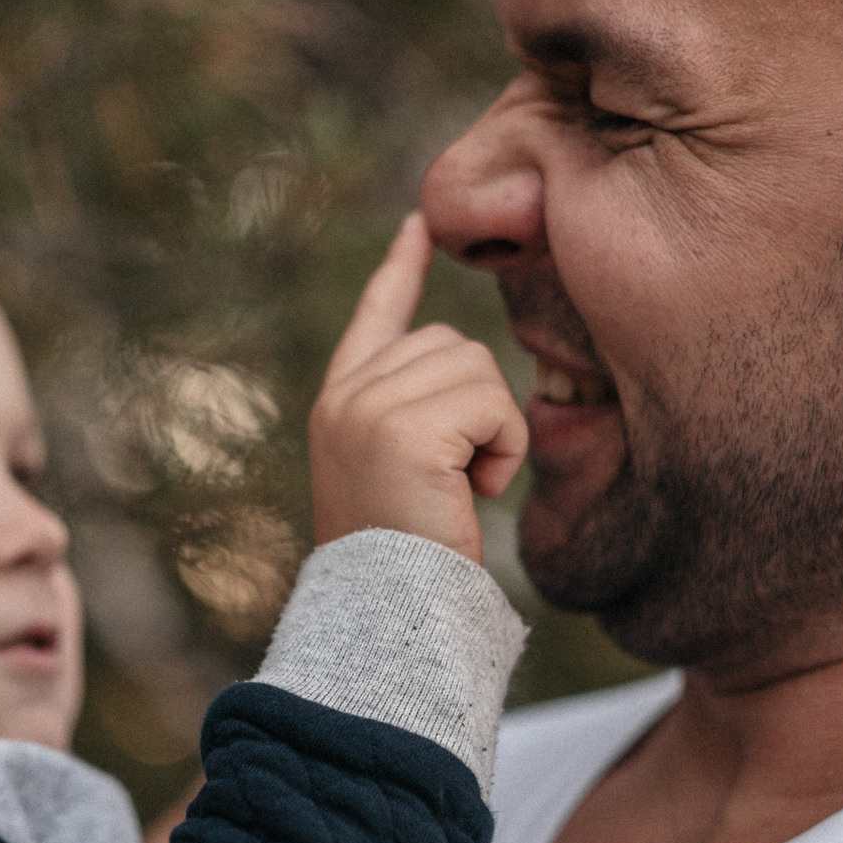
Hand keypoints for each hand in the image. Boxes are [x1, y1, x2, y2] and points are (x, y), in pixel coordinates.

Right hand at [310, 212, 527, 563]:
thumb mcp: (402, 475)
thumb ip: (418, 415)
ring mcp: (368, 407)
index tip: (418, 225)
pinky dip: (502, 449)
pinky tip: (472, 492)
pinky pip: (491, 403)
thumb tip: (464, 364)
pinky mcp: (404, 427)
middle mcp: (346, 396)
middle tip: (458, 478)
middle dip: (478, 407)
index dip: (400, 270)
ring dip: (492, 431)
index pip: (377, 316)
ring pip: (476, 367)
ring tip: (461, 488)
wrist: (391, 617)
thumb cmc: (410, 563)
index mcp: (340, 404)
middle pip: (452, 343)